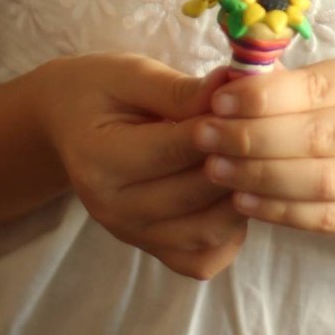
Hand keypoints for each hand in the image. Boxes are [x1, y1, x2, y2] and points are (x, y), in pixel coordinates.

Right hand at [40, 52, 247, 278]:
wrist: (67, 121)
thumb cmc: (100, 89)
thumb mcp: (131, 75)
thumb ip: (179, 89)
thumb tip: (231, 86)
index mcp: (100, 159)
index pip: (169, 151)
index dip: (216, 131)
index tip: (249, 106)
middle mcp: (112, 208)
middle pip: (192, 195)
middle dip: (237, 160)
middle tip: (267, 128)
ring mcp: (132, 234)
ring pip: (204, 233)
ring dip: (240, 198)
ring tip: (257, 159)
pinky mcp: (151, 249)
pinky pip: (201, 259)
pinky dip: (229, 235)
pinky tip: (237, 195)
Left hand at [193, 54, 334, 241]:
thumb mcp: (327, 84)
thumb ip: (281, 80)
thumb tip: (226, 77)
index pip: (318, 86)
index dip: (263, 96)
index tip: (217, 102)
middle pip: (318, 135)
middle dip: (253, 137)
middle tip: (205, 137)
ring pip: (321, 181)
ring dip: (260, 176)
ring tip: (215, 169)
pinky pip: (324, 219)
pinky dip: (279, 211)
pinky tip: (242, 200)